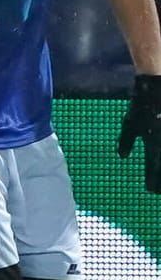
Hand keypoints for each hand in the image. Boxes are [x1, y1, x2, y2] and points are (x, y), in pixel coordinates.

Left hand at [117, 74, 160, 193]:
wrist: (159, 88)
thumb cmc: (143, 107)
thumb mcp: (129, 124)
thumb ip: (126, 141)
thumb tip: (122, 156)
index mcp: (153, 147)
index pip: (153, 174)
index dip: (152, 184)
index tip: (151, 190)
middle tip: (158, 191)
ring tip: (159, 182)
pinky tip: (160, 159)